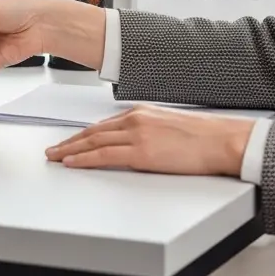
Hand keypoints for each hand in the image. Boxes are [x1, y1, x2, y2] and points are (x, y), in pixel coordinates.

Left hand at [44, 105, 254, 176]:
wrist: (223, 140)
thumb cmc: (205, 137)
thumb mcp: (169, 127)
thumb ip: (148, 131)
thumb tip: (135, 144)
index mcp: (142, 113)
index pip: (104, 125)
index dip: (83, 134)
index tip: (70, 141)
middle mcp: (135, 120)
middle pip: (92, 132)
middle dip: (69, 141)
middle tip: (51, 149)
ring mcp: (137, 135)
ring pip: (93, 142)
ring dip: (70, 150)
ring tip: (54, 157)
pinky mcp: (141, 151)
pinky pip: (104, 155)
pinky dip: (84, 159)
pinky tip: (71, 162)